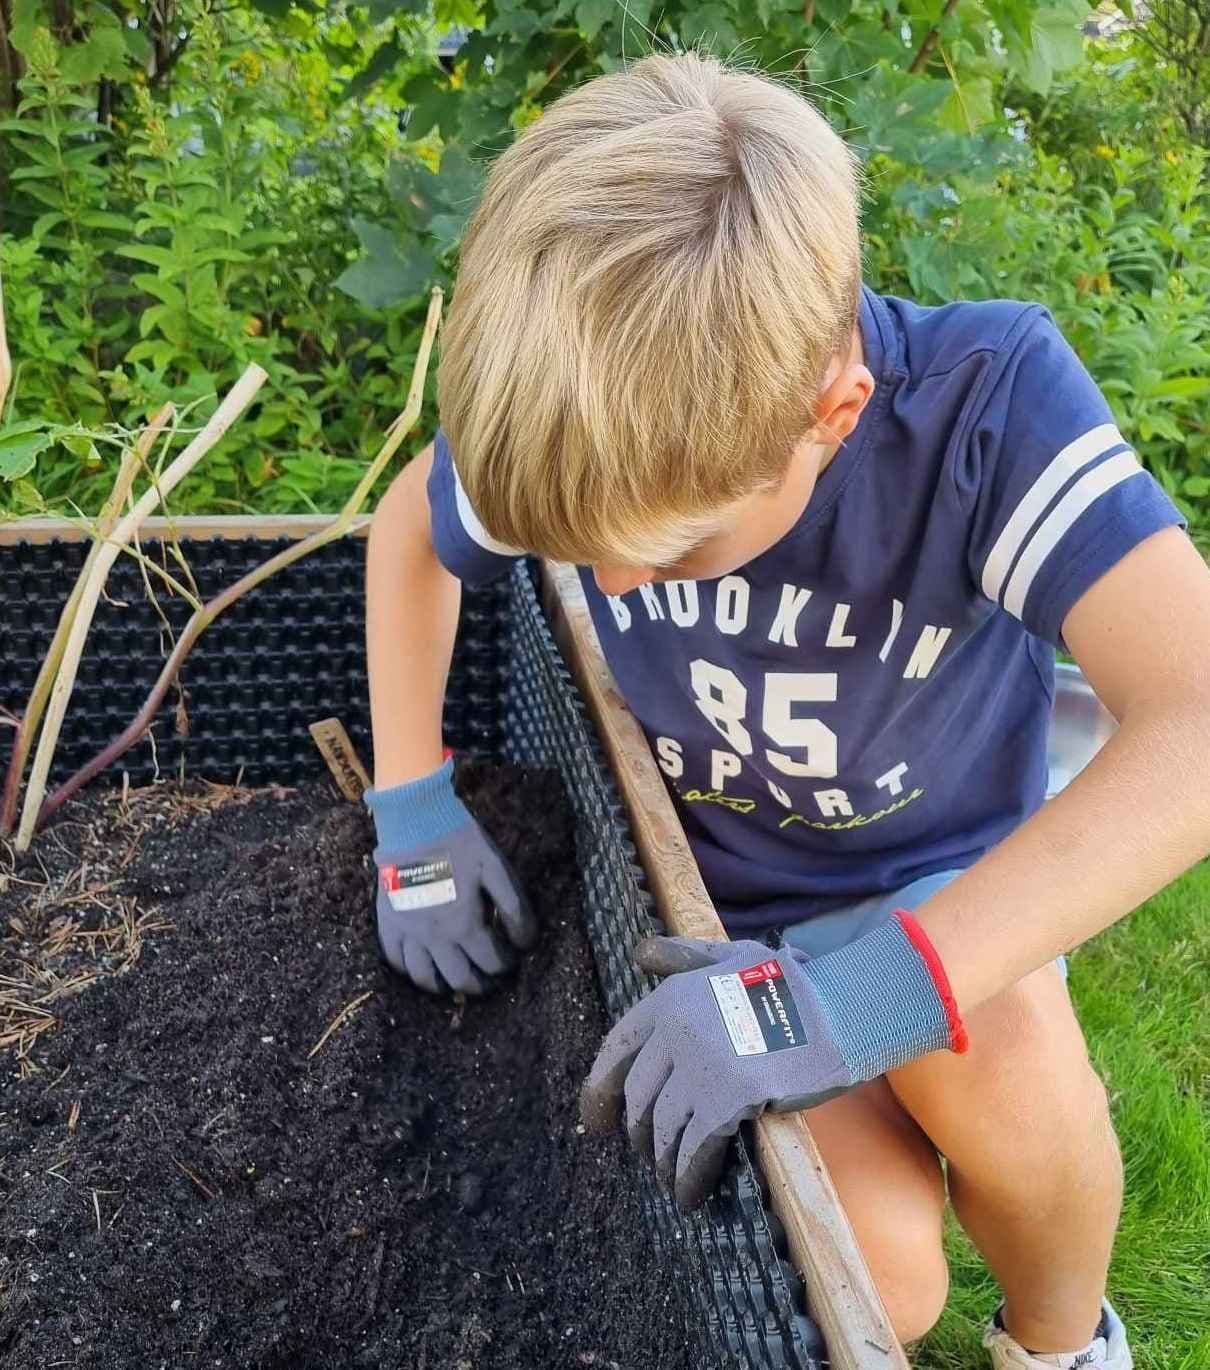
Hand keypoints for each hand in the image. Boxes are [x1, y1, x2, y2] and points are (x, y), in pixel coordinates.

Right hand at [364, 757, 536, 994]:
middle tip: (487, 980)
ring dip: (442, 985)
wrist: (414, 821)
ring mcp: (408, 932)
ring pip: (423, 978)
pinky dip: (407, 969)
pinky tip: (419, 964)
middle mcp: (435, 937)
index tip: (510, 960)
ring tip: (453, 980)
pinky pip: (393, 959)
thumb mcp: (496, 870)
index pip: (491, 962)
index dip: (505, 965)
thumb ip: (514, 908)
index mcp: (464, 925)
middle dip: (479, 984)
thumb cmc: (459, 842)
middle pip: (459, 979)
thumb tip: (525, 942)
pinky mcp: (388, 921)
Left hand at [580, 914, 966, 1208]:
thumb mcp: (731, 956)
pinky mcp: (730, 1097)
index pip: (616, 1050)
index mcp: (670, 998)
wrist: (843, 1009)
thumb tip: (639, 953)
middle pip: (639, 1097)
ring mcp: (701, 1064)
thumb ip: (683, 956)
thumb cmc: (790, 983)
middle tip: (650, 1154)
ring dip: (662, 1162)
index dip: (599, 1092)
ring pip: (663, 1128)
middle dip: (640, 1134)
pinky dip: (688, 1176)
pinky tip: (691, 1194)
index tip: (595, 1123)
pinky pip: (695, 1148)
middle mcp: (676, 1029)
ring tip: (671, 1179)